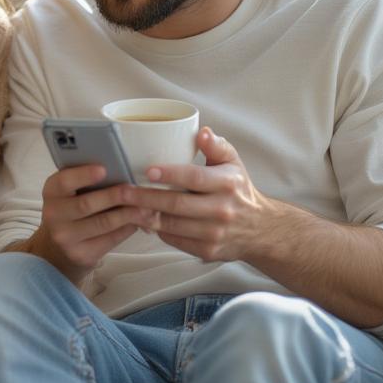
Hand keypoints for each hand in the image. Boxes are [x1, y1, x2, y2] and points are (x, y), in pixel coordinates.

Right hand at [29, 164, 154, 280]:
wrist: (58, 248)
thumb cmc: (72, 210)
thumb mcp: (69, 193)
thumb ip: (85, 181)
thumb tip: (120, 170)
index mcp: (52, 192)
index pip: (64, 181)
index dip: (83, 175)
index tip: (103, 169)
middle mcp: (54, 215)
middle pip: (87, 204)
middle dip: (114, 196)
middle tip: (135, 190)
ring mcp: (66, 238)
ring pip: (103, 223)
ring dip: (128, 214)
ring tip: (147, 207)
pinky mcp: (81, 255)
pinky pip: (110, 239)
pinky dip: (128, 228)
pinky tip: (139, 221)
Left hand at [126, 127, 275, 261]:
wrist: (259, 229)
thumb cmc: (238, 189)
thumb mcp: (233, 163)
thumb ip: (216, 146)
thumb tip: (202, 132)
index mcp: (228, 183)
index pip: (194, 178)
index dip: (170, 174)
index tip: (147, 170)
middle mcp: (222, 210)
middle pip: (176, 204)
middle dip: (145, 198)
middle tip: (122, 191)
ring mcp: (214, 233)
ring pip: (171, 225)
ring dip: (145, 216)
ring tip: (125, 206)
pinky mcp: (206, 251)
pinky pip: (174, 240)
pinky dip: (157, 230)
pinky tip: (143, 219)